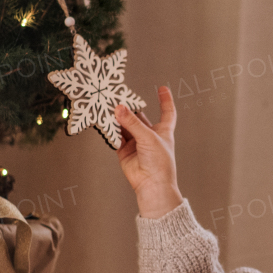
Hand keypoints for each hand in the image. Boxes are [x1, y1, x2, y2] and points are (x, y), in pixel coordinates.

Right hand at [115, 86, 182, 218]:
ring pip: (125, 126)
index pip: (167, 112)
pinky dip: (110, 131)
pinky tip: (105, 122)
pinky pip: (116, 137)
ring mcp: (136, 143)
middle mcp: (149, 136)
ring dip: (117, 118)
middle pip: (139, 117)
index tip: (162, 88)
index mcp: (163, 131)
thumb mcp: (149, 138)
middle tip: (118, 97)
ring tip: (108, 107)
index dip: (165, 100)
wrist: (152, 185)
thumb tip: (119, 109)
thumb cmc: (160, 164)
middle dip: (129, 108)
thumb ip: (133, 123)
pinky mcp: (124, 151)